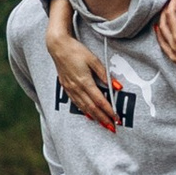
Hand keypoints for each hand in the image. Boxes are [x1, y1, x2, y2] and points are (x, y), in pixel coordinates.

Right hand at [46, 0, 119, 131]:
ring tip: (103, 124)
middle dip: (103, 119)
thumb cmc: (76, 50)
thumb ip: (105, 74)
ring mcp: (70, 88)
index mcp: (85, 81)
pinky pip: (76, 103)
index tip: (117, 118)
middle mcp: (77, 88)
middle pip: (92, 108)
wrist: (57, 46)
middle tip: (112, 128)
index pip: (100, 101)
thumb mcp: (94, 60)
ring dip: (95, 117)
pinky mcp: (66, 87)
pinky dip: (84, 110)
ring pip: (84, 107)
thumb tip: (117, 86)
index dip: (109, 111)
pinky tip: (89, 115)